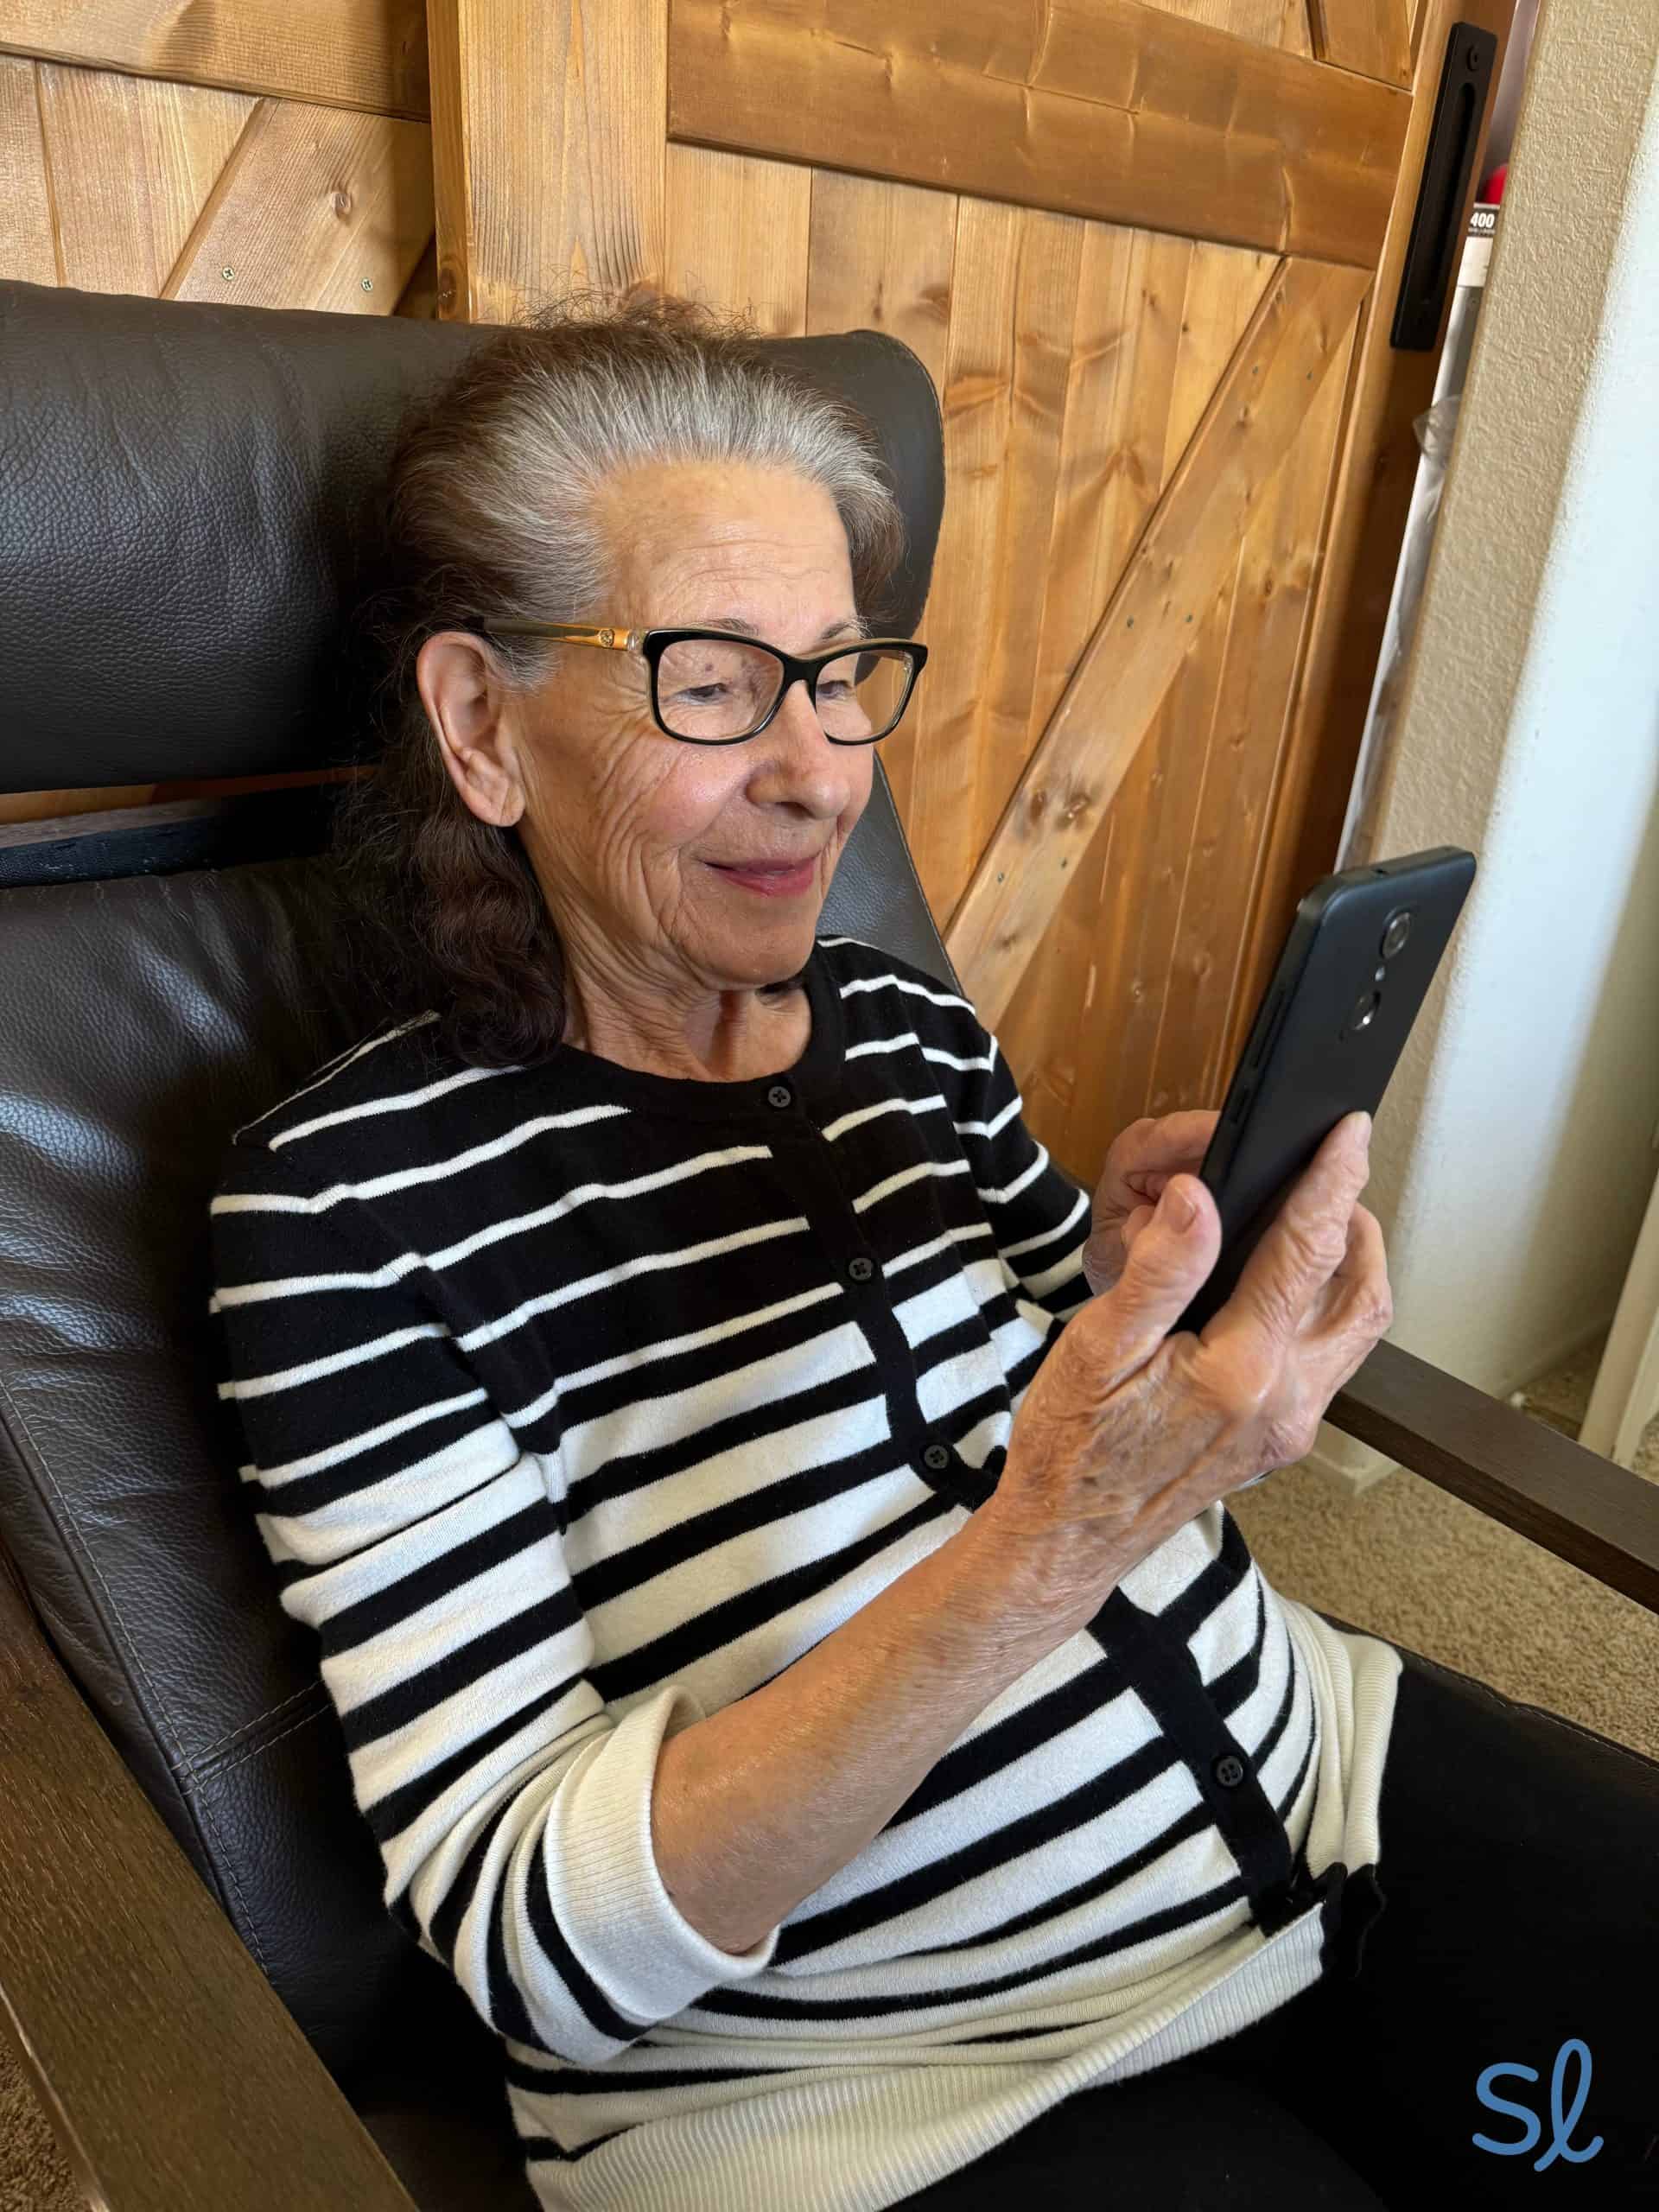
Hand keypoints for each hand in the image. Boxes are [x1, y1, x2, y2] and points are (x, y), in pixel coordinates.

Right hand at [985, 1111, 1390, 1636]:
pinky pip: (1334, 1362)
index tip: (1347, 1132)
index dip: (1330, 1182)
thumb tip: (1199, 1200)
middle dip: (1357, 1221)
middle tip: (1334, 1172)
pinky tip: (1292, 1290)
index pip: (1305, 1253)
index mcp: (1240, 1371)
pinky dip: (1332, 1310)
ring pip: (1359, 1331)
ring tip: (1323, 1221)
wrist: (1068, 1538)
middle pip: (1361, 1293)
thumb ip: (1158, 1271)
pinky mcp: (1283, 1441)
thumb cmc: (1070, 1448)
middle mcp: (1284, 1403)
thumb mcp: (1095, 1349)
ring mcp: (1290, 1428)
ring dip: (1355, 1269)